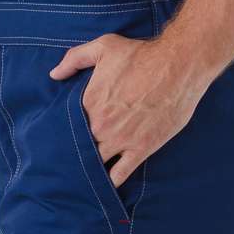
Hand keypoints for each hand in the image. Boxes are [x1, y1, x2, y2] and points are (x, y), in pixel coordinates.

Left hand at [49, 34, 208, 186]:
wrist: (178, 66)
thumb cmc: (141, 54)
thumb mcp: (103, 47)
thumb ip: (74, 58)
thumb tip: (54, 75)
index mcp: (87, 103)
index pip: (67, 125)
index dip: (65, 131)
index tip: (62, 136)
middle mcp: (100, 126)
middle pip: (79, 147)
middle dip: (75, 152)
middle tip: (70, 160)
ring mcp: (120, 140)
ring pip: (97, 163)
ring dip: (91, 169)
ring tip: (85, 176)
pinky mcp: (141, 149)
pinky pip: (120, 174)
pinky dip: (111, 183)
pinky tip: (106, 186)